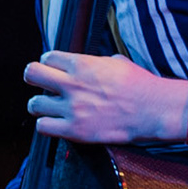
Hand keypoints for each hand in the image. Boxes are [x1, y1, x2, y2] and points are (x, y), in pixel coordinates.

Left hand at [24, 51, 183, 144]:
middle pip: (31, 74)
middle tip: (42, 83)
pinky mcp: (76, 131)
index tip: (55, 70)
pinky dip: (46, 125)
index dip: (50, 63)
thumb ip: (93, 63)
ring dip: (40, 105)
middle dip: (34, 77)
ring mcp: (73, 109)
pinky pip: (43, 127)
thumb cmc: (140, 85)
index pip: (47, 58)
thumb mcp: (116, 62)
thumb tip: (83, 65)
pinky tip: (56, 122)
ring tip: (50, 107)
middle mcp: (73, 85)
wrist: (156, 110)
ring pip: (34, 104)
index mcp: (82, 64)